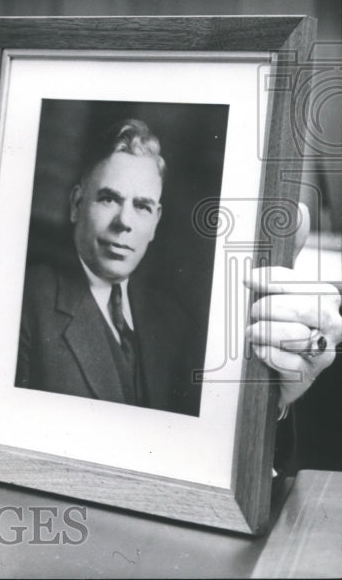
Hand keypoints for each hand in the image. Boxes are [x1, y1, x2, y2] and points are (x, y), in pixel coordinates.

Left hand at [245, 203, 341, 406]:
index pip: (301, 282)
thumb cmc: (276, 320)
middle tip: (253, 314)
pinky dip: (270, 357)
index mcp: (324, 295)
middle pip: (305, 309)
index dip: (272, 281)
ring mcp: (324, 350)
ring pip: (298, 336)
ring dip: (266, 334)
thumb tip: (299, 208)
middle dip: (269, 309)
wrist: (271, 365)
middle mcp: (332, 322)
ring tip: (254, 334)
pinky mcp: (310, 374)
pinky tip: (260, 353)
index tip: (250, 279)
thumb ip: (290, 248)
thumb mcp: (280, 283)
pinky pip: (290, 363)